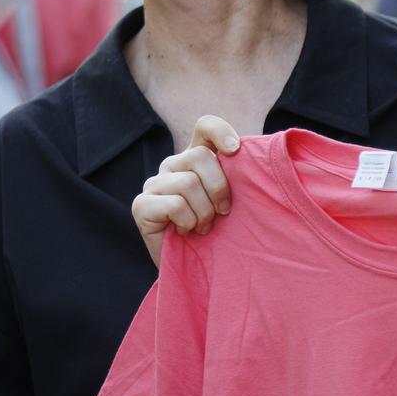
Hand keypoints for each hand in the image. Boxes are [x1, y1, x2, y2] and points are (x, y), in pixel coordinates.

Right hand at [132, 115, 241, 267]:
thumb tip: (256, 155)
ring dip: (204, 212)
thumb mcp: (235, 201)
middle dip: (219, 187)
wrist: (198, 269)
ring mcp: (154, 184)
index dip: (220, 131)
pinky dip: (188, 221)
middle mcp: (173, 165)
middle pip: (199, 155)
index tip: (236, 151)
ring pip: (188, 182)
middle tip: (224, 212)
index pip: (204, 126)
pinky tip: (187, 232)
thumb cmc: (221, 233)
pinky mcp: (141, 205)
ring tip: (203, 227)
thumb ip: (241, 177)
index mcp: (196, 157)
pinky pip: (174, 204)